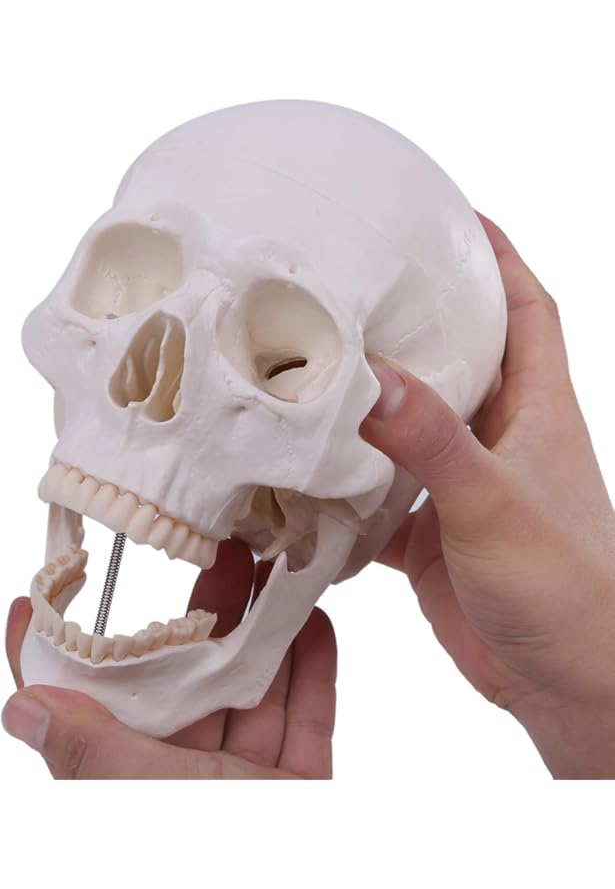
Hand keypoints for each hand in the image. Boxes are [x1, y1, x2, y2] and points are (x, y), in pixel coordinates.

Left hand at [2, 540, 335, 778]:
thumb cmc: (210, 866)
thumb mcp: (145, 805)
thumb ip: (91, 756)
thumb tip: (22, 707)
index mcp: (135, 777)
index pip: (89, 706)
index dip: (66, 653)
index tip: (44, 595)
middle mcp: (186, 774)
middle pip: (190, 677)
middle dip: (208, 611)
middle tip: (221, 546)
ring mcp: (249, 779)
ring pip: (255, 686)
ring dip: (267, 626)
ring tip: (272, 567)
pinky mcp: (302, 784)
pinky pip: (309, 717)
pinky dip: (315, 669)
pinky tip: (315, 622)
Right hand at [361, 214, 614, 778]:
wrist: (569, 685)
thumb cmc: (566, 589)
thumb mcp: (495, 503)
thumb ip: (432, 441)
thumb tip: (373, 377)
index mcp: (536, 411)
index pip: (525, 309)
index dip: (496, 257)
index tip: (450, 215)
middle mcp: (501, 439)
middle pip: (460, 357)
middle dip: (417, 320)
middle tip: (356, 287)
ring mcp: (464, 487)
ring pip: (411, 425)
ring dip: (371, 403)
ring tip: (313, 369)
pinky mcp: (433, 535)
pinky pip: (381, 496)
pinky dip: (346, 488)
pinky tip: (305, 480)